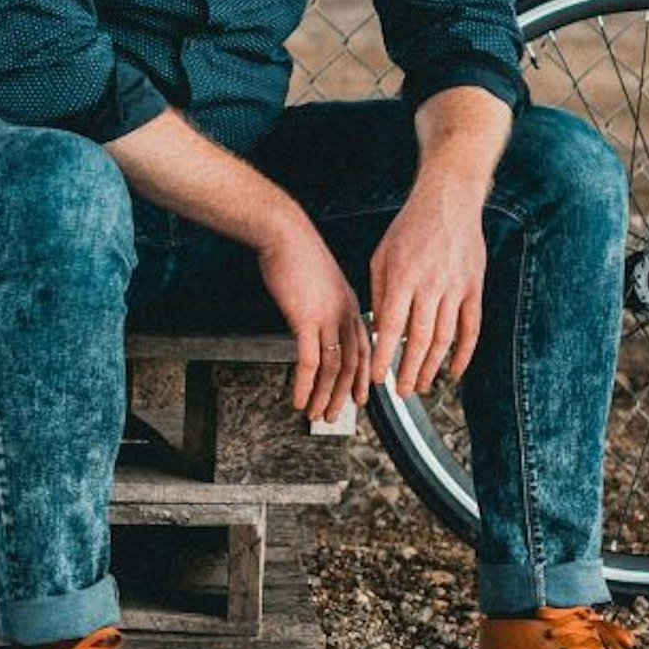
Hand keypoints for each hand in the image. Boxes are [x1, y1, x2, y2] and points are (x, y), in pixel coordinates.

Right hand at [257, 213, 369, 425]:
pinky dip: (305, 384)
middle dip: (343, 395)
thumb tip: (317, 324)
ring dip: (324, 395)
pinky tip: (297, 398)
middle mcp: (345, 313)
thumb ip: (325, 305)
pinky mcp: (306, 318)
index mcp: (350, 304)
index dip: (362, 376)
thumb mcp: (321, 281)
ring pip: (334, 367)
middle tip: (334, 415)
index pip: (364, 348)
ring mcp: (328, 317)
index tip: (359, 397)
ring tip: (315, 414)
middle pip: (353, 363)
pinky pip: (309, 360)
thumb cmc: (297, 252)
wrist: (284, 232)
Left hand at [366, 183, 488, 402]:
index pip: (391, 327)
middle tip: (402, 392)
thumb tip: (380, 332)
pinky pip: (471, 328)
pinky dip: (464, 353)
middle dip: (409, 371)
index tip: (377, 378)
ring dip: (433, 367)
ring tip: (423, 384)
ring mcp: (456, 287)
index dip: (384, 357)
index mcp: (403, 277)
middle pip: (419, 340)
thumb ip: (380, 295)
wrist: (449, 201)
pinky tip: (454, 371)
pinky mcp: (475, 288)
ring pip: (445, 338)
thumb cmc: (410, 228)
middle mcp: (430, 285)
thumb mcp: (382, 257)